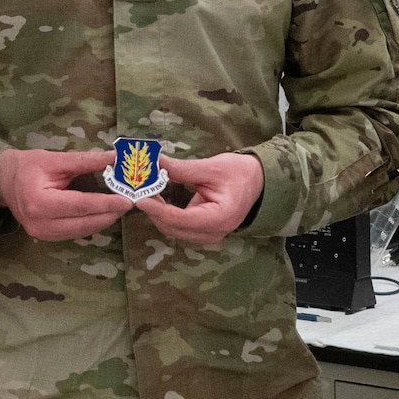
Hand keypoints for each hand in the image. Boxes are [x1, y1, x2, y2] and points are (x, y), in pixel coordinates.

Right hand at [0, 148, 121, 240]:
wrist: (3, 181)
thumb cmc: (27, 166)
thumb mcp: (55, 159)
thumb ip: (86, 161)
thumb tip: (115, 157)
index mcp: (39, 203)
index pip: (80, 205)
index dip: (106, 203)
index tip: (127, 199)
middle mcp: (40, 224)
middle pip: (84, 222)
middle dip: (109, 214)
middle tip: (131, 202)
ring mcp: (42, 235)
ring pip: (82, 231)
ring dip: (103, 220)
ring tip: (121, 206)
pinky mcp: (46, 237)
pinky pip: (75, 232)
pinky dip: (92, 223)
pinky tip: (105, 213)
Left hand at [136, 153, 262, 245]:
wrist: (258, 182)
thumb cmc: (239, 172)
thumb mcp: (211, 167)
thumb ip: (182, 169)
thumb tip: (154, 162)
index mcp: (220, 218)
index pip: (181, 219)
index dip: (158, 210)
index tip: (140, 198)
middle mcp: (214, 233)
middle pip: (173, 228)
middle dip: (154, 210)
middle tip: (139, 189)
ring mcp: (209, 236)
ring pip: (173, 230)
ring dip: (157, 213)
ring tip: (147, 191)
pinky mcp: (203, 232)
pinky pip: (178, 228)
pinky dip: (165, 215)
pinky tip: (158, 199)